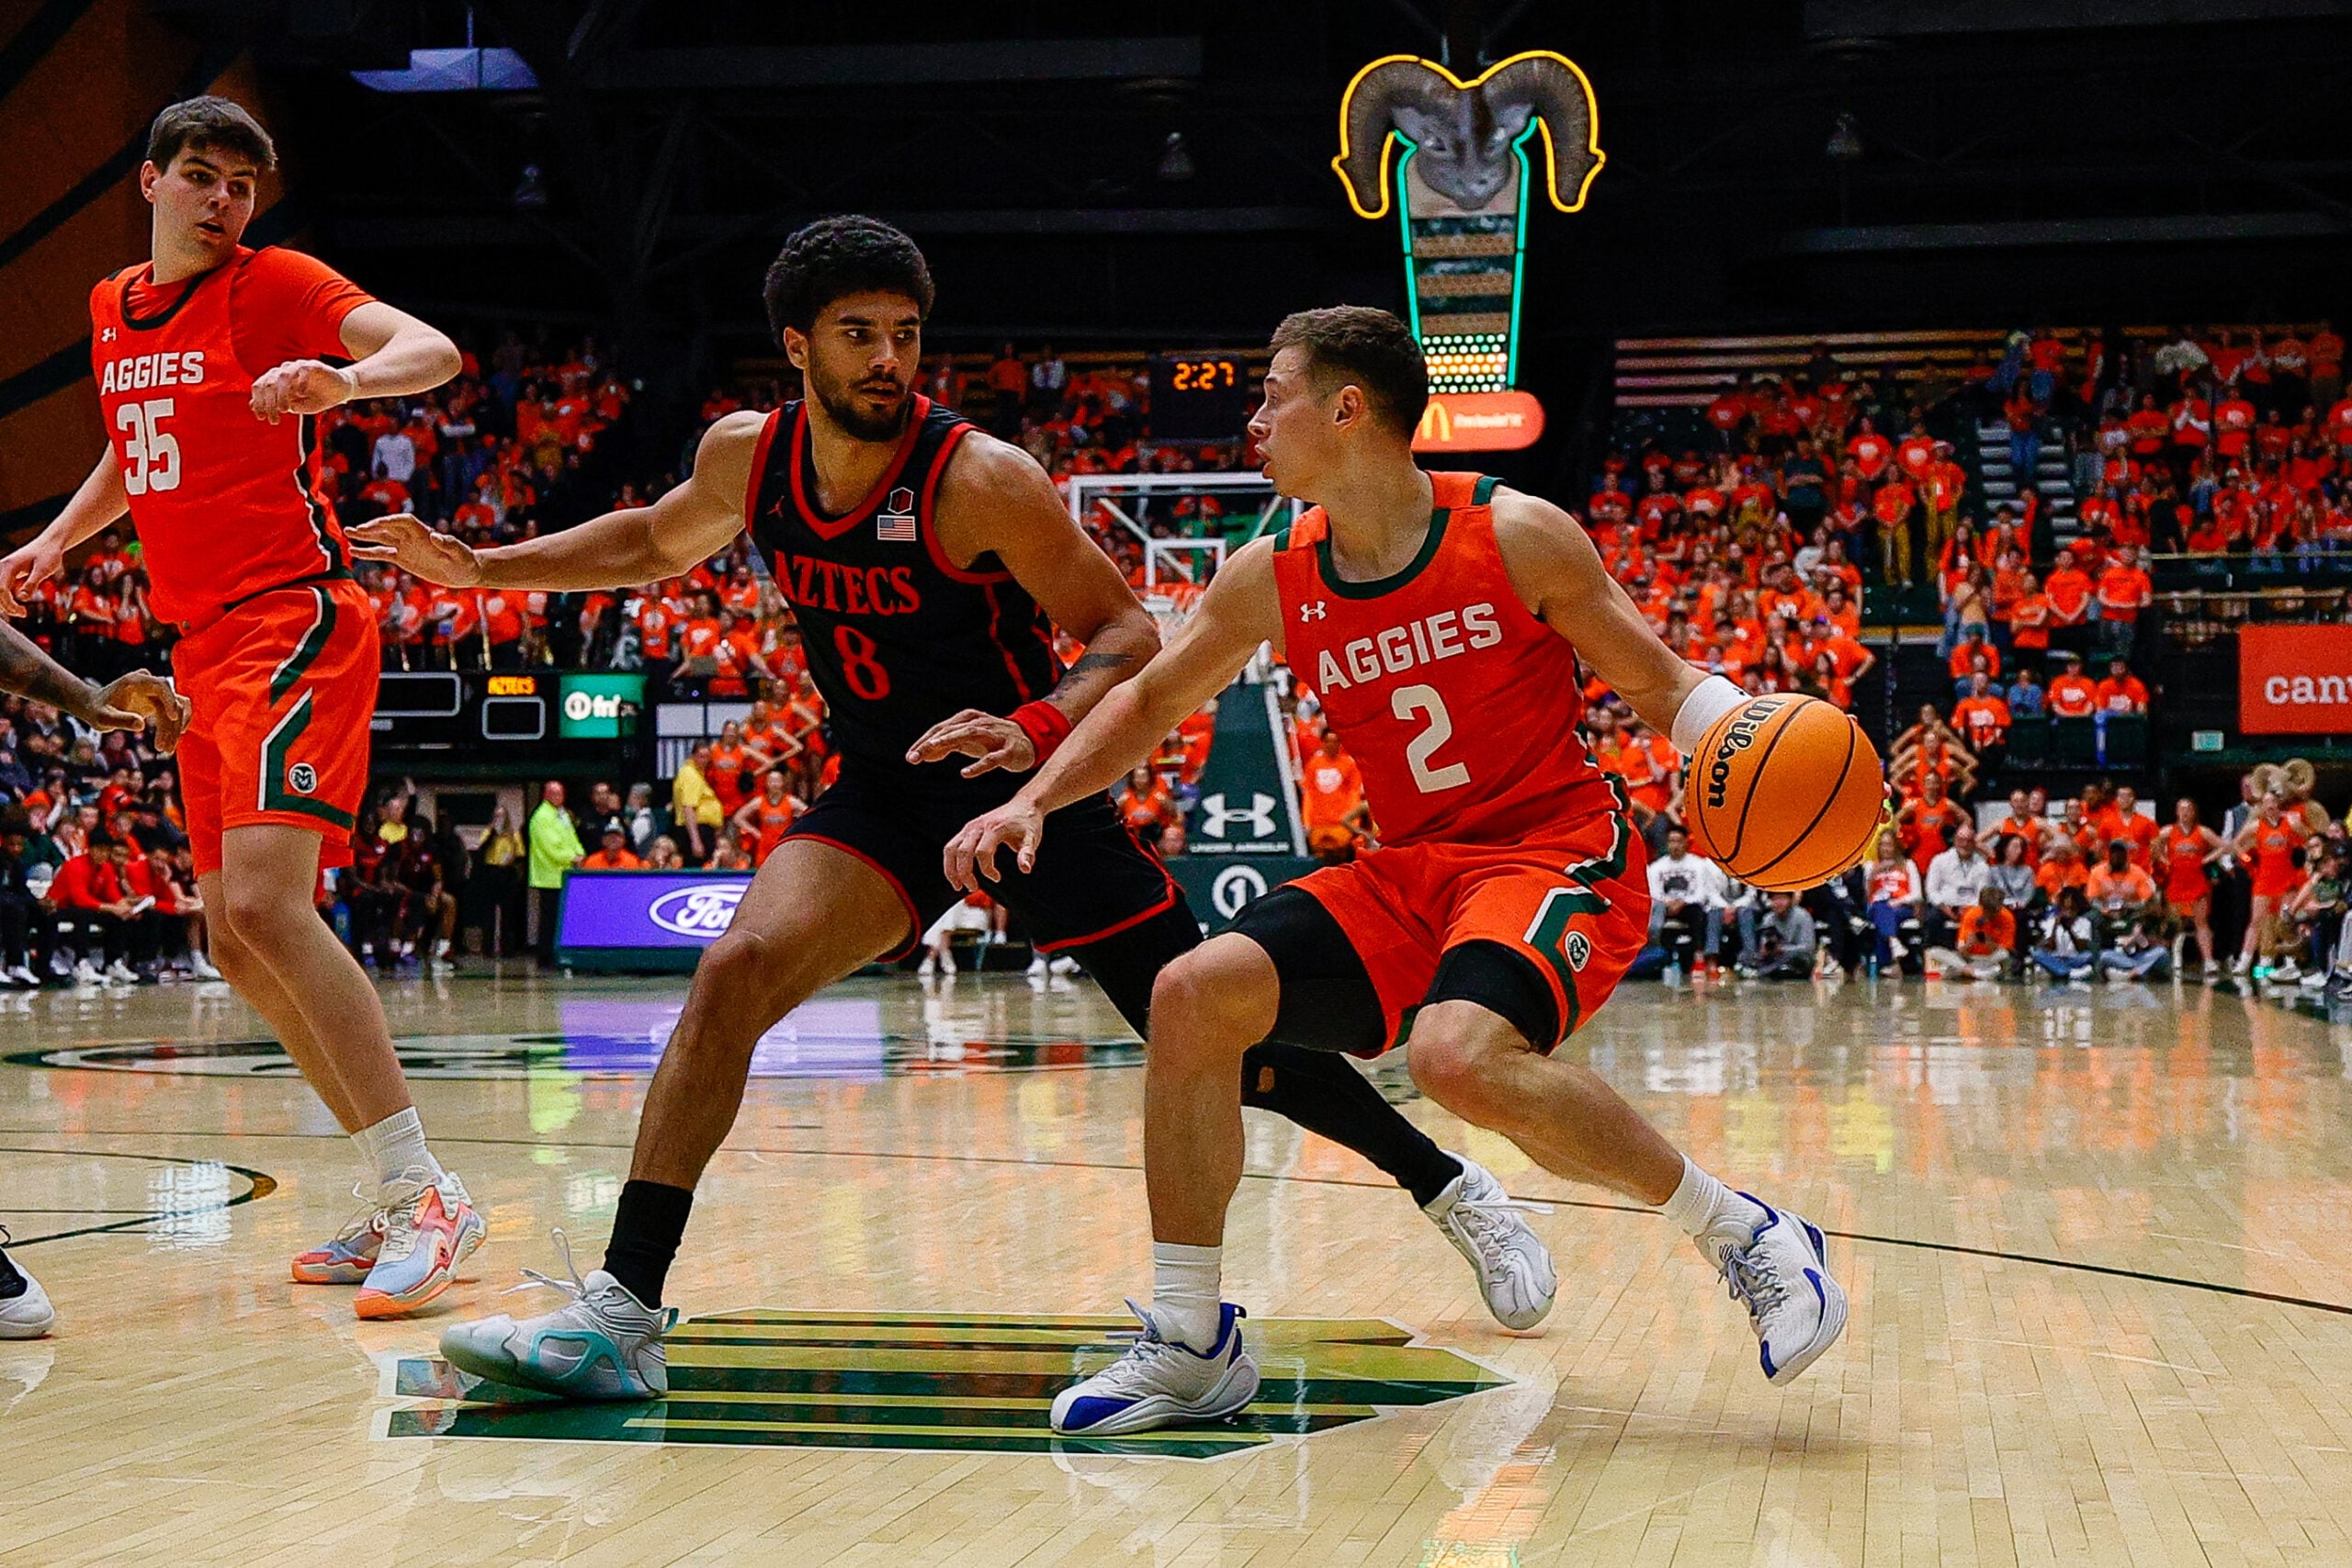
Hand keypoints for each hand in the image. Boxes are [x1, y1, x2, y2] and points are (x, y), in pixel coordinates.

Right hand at [0, 537, 64, 616]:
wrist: (50, 544)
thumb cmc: (48, 554)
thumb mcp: (44, 570)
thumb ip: (32, 583)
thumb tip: (23, 598)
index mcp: (8, 566)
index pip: (1, 590)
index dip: (10, 604)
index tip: (23, 612)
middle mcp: (2, 567)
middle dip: (6, 606)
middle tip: (23, 614)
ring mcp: (3, 570)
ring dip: (5, 604)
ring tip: (21, 612)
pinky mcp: (7, 574)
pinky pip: (1, 589)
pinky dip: (6, 599)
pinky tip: (15, 607)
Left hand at [90, 670, 191, 751]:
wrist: (95, 707)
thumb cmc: (97, 711)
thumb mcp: (103, 718)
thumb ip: (120, 720)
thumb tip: (141, 725)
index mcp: (136, 681)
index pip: (162, 686)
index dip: (170, 701)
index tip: (173, 718)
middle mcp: (150, 684)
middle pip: (173, 701)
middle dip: (171, 726)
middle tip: (164, 749)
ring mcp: (157, 692)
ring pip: (179, 708)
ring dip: (175, 729)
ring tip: (166, 749)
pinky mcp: (161, 701)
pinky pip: (178, 711)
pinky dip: (178, 725)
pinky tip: (173, 739)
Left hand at [249, 359, 357, 423]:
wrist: (341, 391)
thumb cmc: (317, 399)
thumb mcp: (295, 406)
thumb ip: (276, 404)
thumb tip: (253, 406)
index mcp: (277, 379)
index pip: (260, 386)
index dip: (258, 402)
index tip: (261, 418)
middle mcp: (284, 371)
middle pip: (268, 383)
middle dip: (268, 403)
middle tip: (274, 420)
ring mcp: (298, 367)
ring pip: (282, 376)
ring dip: (281, 395)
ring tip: (285, 410)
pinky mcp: (313, 365)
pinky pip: (302, 370)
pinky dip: (299, 383)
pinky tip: (301, 394)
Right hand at [347, 514, 483, 586]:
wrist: (465, 572)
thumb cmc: (466, 561)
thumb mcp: (461, 554)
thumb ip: (449, 544)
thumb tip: (436, 535)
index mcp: (424, 533)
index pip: (404, 521)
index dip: (390, 521)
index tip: (375, 525)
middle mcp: (412, 537)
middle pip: (388, 528)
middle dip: (371, 528)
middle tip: (353, 530)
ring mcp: (406, 547)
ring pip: (382, 539)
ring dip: (365, 536)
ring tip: (347, 533)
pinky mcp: (403, 559)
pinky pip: (383, 554)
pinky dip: (369, 553)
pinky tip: (354, 552)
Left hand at [906, 707, 1035, 776]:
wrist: (1028, 740)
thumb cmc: (992, 739)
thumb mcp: (968, 741)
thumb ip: (946, 745)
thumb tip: (923, 754)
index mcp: (967, 720)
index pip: (941, 729)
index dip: (924, 742)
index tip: (910, 756)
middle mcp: (979, 724)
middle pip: (951, 731)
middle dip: (930, 743)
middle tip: (913, 757)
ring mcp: (994, 736)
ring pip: (969, 735)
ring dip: (949, 742)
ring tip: (932, 750)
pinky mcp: (1007, 751)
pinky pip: (992, 758)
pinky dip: (978, 765)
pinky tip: (964, 773)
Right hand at [944, 798, 1044, 891]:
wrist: (1024, 805)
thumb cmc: (1027, 822)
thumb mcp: (1032, 838)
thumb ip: (1027, 854)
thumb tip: (1025, 869)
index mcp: (994, 828)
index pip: (982, 853)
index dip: (987, 869)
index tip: (997, 878)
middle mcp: (978, 826)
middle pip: (963, 852)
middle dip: (965, 874)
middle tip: (973, 888)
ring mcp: (970, 827)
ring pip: (951, 849)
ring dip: (951, 869)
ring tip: (957, 885)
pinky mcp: (967, 829)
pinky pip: (951, 846)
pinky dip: (950, 861)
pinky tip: (956, 874)